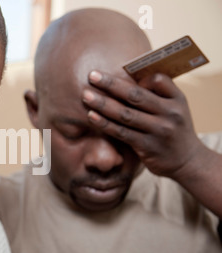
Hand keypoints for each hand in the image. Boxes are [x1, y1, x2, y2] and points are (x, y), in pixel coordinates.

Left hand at [82, 70, 204, 179]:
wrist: (188, 161)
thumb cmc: (173, 129)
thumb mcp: (174, 108)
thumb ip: (156, 95)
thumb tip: (127, 79)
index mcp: (176, 99)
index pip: (158, 80)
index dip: (137, 76)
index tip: (118, 71)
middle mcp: (169, 113)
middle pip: (135, 95)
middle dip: (111, 84)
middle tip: (92, 76)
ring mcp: (158, 131)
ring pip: (125, 114)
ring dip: (103, 104)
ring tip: (86, 95)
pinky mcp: (147, 147)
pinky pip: (121, 132)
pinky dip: (105, 123)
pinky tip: (91, 115)